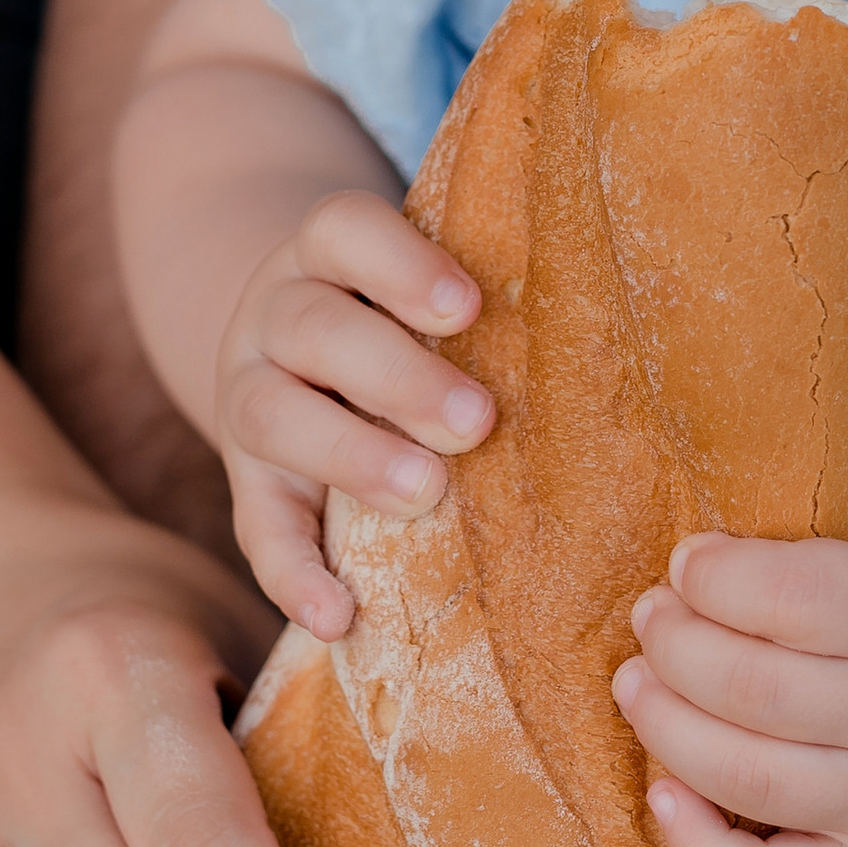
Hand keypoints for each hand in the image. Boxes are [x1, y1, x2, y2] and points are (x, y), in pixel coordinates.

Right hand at [214, 188, 496, 638]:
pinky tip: (336, 615)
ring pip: (271, 414)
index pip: (344, 231)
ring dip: (352, 455)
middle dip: (397, 375)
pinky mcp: (248, 483)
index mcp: (325, 256)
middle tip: (476, 421)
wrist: (293, 354)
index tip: (467, 309)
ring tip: (425, 491)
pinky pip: (256, 527)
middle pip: (315, 328)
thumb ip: (470, 306)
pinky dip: (291, 575)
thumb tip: (600, 342)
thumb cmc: (399, 320)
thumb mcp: (417, 290)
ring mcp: (249, 397)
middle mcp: (275, 316)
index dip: (401, 264)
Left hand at [612, 314, 847, 846]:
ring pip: (747, 780)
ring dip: (665, 730)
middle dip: (676, 650)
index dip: (721, 577)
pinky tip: (659, 792)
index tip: (684, 558)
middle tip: (642, 619)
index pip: (804, 599)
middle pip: (759, 692)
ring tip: (632, 682)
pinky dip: (697, 841)